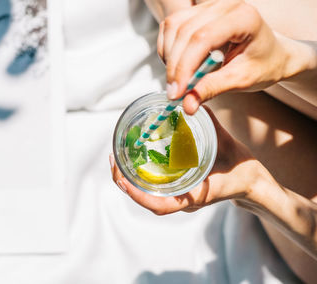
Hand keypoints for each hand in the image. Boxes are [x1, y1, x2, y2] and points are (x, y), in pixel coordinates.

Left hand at [110, 106, 264, 214]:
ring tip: (117, 159)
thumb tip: (192, 104)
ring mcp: (180, 197)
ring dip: (129, 179)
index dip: (138, 195)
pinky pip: (155, 188)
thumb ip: (210, 126)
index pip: (160, 206)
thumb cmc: (240, 170)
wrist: (250, 181)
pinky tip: (134, 159)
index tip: (122, 180)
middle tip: (114, 160)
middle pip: (147, 199)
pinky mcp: (181, 190)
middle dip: (125, 182)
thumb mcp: (226, 147)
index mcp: (193, 197)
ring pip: (148, 194)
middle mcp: (183, 200)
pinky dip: (140, 176)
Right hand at [158, 0, 312, 114]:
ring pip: (173, 27)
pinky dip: (168, 49)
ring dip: (169, 57)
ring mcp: (209, 6)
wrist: (271, 54)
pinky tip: (177, 66)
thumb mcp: (242, 80)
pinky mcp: (197, 13)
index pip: (202, 38)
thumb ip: (213, 89)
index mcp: (243, 17)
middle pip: (184, 33)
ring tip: (179, 80)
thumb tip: (187, 104)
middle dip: (175, 67)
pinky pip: (171, 27)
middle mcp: (224, 5)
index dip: (185, 66)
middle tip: (174, 94)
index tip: (178, 92)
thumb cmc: (264, 64)